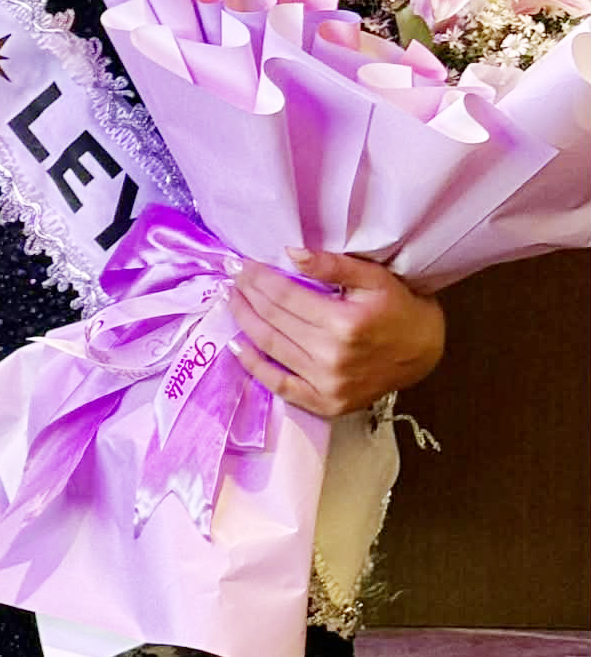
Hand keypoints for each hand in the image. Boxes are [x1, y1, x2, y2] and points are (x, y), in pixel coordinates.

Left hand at [229, 249, 445, 418]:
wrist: (424, 352)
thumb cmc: (400, 309)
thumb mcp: (373, 277)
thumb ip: (332, 264)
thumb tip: (291, 253)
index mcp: (344, 323)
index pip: (285, 296)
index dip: (259, 278)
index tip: (242, 265)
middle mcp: (332, 357)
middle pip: (273, 320)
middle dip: (247, 295)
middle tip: (232, 277)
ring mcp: (327, 384)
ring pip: (270, 348)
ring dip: (244, 322)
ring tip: (231, 301)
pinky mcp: (325, 403)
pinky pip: (280, 385)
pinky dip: (254, 366)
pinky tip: (237, 346)